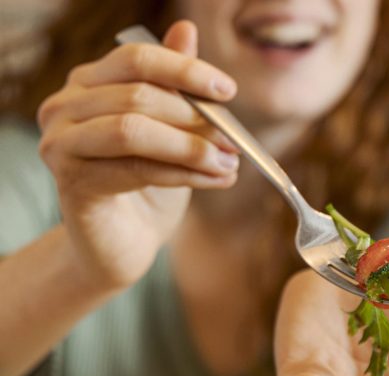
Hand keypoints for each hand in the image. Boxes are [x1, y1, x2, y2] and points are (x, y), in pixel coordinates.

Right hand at [37, 21, 238, 287]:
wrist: (123, 240)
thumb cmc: (147, 179)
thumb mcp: (169, 128)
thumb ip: (174, 84)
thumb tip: (186, 31)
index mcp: (89, 83)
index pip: (137, 59)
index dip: (186, 70)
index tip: (228, 90)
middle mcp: (65, 106)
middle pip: (138, 96)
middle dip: (197, 118)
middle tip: (235, 140)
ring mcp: (61, 143)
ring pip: (134, 131)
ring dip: (191, 147)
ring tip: (229, 162)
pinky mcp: (71, 182)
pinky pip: (136, 169)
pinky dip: (184, 174)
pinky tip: (216, 180)